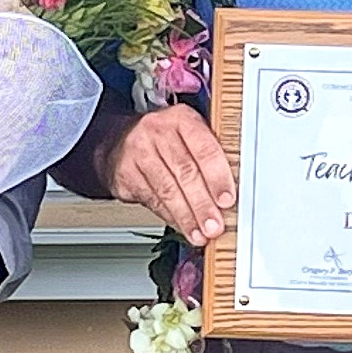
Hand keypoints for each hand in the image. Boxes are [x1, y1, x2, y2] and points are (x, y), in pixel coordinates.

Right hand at [104, 105, 238, 247]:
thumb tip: (230, 196)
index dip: (218, 177)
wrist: (121, 140)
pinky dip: (170, 217)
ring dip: (187, 217)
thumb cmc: (166, 140)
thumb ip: (210, 159)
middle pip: (185, 172)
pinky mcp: (125, 172)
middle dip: (202, 204)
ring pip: (167, 190)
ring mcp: (138, 151)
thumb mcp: (189, 136)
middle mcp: (157, 131)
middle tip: (214, 225)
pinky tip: (181, 226)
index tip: (227, 200)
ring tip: (200, 233)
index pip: (204, 148)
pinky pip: (152, 199)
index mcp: (182, 118)